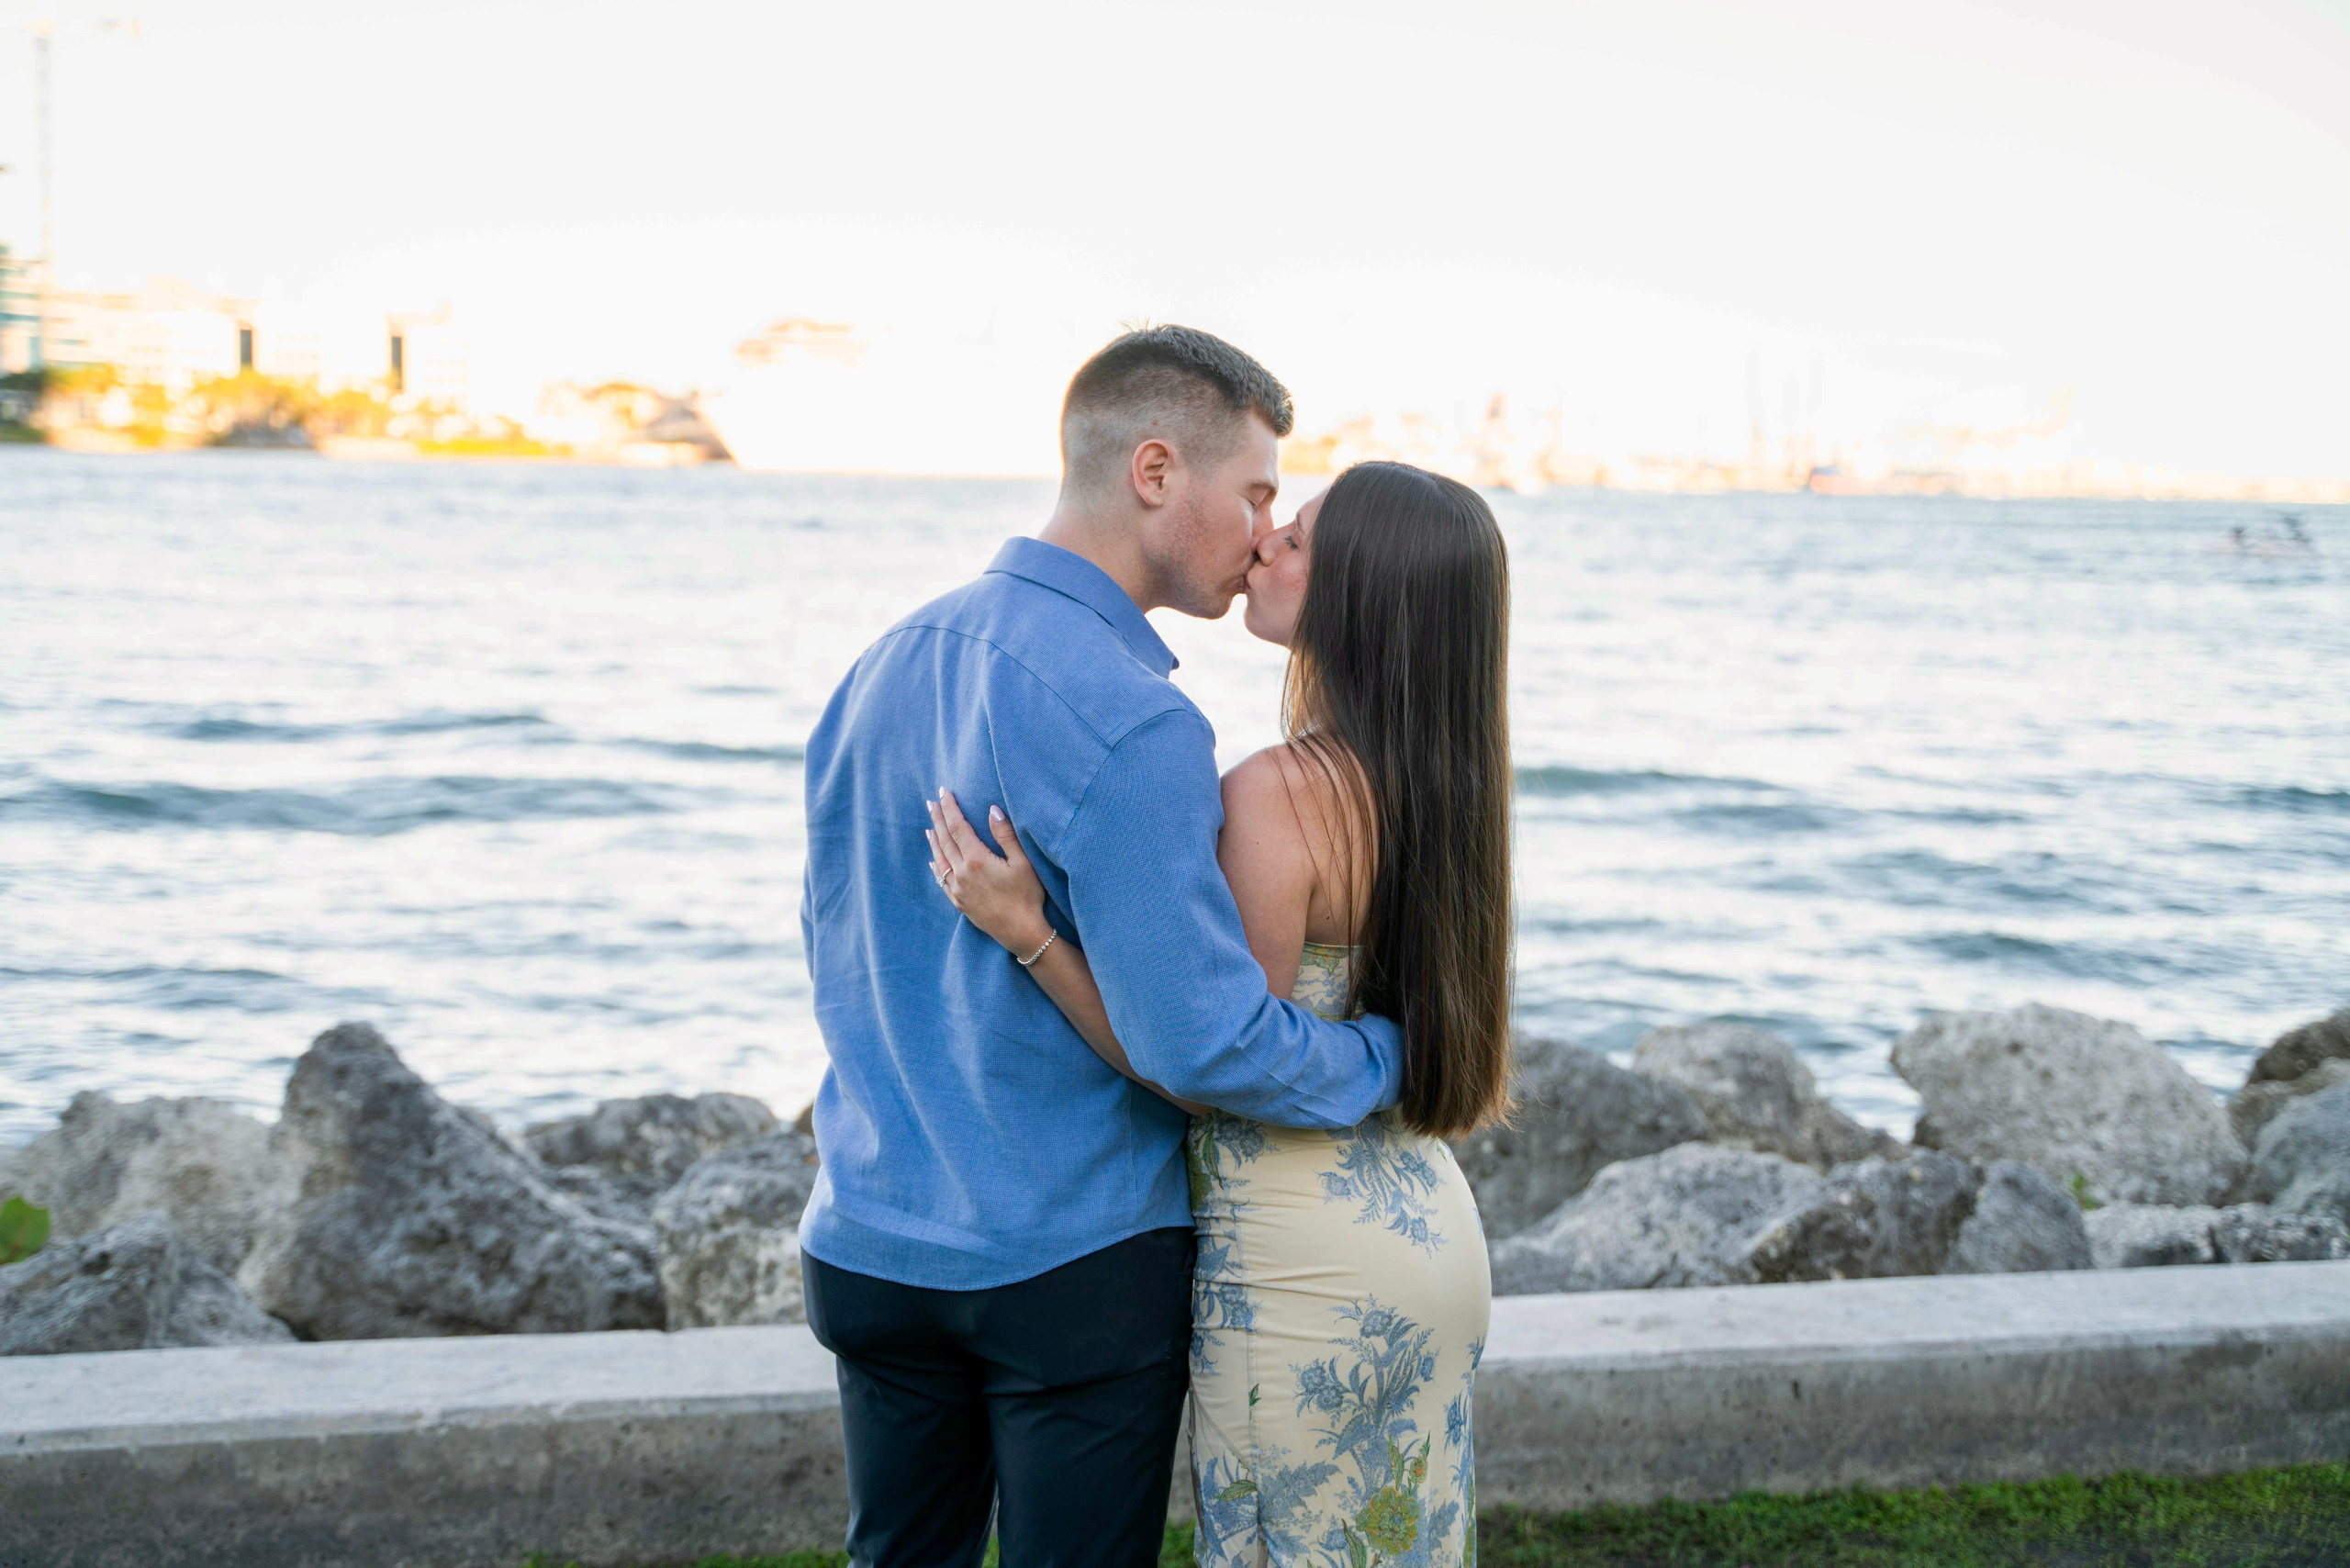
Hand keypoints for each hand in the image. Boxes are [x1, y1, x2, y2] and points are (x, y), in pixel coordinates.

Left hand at [925, 789, 1052, 956]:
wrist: (1021, 933)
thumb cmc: (1027, 896)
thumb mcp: (1023, 863)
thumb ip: (1005, 835)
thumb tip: (991, 809)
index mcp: (977, 860)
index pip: (958, 827)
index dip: (950, 808)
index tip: (944, 792)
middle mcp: (962, 873)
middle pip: (945, 840)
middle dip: (938, 819)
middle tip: (931, 802)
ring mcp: (958, 889)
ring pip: (940, 859)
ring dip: (934, 841)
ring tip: (929, 827)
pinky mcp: (959, 902)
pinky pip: (941, 881)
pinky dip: (936, 867)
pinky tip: (933, 861)